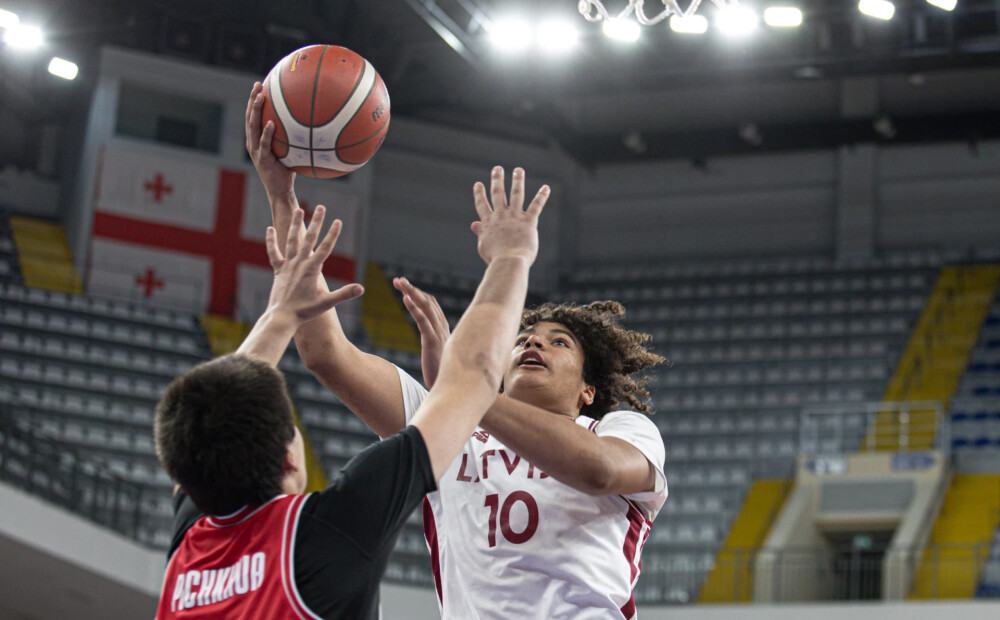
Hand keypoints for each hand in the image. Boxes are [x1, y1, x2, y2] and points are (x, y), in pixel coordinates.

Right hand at [246, 81, 294, 200]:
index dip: (254, 100)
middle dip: (252, 99)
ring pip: (253, 127)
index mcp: (256, 139)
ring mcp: (255, 151)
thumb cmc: (287, 171)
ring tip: (260, 97)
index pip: (253, 116)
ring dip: (255, 111)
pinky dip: (267, 133)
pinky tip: (272, 123)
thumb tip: (309, 123)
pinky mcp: (262, 160)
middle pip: (249, 117)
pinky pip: (264, 144)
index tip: (259, 85)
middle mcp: (252, 143)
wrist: (281, 191)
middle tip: (257, 85)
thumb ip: (292, 137)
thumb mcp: (289, 150)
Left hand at [265, 206, 363, 324]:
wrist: (282, 316)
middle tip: (321, 207)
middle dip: (316, 222)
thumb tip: (361, 288)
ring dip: (295, 224)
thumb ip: (344, 294)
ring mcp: (288, 265)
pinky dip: (272, 241)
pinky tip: (270, 229)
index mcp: (312, 269)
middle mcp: (299, 263)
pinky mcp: (278, 270)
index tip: (338, 220)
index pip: (325, 247)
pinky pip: (273, 252)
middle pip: (309, 238)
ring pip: (291, 240)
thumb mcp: (327, 303)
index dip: (333, 233)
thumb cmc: (305, 311)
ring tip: (299, 210)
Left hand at [393, 277, 449, 386]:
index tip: (405, 288)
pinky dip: (414, 308)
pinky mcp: (433, 342)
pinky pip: (423, 321)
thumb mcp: (439, 355)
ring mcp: (439, 334)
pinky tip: (404, 299)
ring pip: (425, 307)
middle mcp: (443, 328)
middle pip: (428, 301)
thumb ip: (436, 344)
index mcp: (443, 329)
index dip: (419, 294)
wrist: (454, 390)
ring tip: (399, 282)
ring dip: (411, 292)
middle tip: (398, 280)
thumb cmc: (444, 375)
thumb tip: (432, 341)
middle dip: (412, 289)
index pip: (432, 305)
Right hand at [472, 167, 547, 265]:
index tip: (478, 184)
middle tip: (497, 169)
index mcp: (488, 223)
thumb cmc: (495, 258)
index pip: (482, 205)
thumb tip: (474, 224)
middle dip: (497, 180)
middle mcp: (500, 216)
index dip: (479, 194)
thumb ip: (480, 233)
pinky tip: (546, 188)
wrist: (508, 261)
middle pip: (498, 194)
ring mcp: (515, 217)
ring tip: (518, 170)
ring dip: (517, 181)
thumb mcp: (483, 246)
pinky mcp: (528, 221)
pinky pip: (536, 206)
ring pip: (516, 195)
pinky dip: (541, 196)